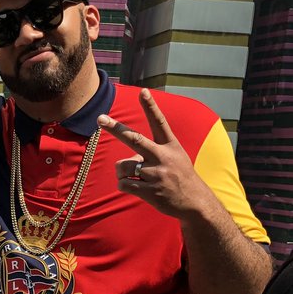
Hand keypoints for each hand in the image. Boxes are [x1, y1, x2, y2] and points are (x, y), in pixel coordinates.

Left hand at [97, 89, 216, 222]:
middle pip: (134, 139)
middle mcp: (162, 157)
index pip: (159, 122)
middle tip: (100, 118)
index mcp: (170, 145)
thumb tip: (129, 159)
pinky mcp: (149, 190)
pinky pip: (123, 184)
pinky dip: (124, 185)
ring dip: (122, 172)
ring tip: (135, 177)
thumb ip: (152, 152)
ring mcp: (155, 174)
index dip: (151, 106)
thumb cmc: (179, 176)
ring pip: (122, 166)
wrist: (194, 202)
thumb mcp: (174, 156)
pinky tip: (136, 188)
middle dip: (115, 128)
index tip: (143, 92)